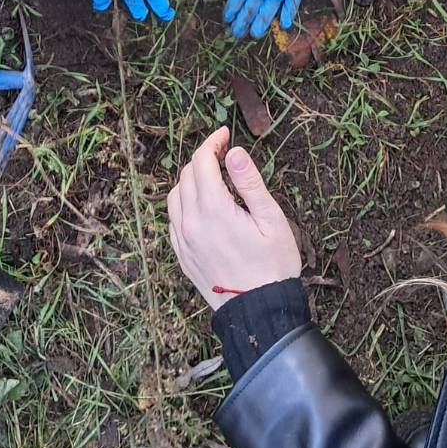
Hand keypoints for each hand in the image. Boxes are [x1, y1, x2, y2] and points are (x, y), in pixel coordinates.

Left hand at [168, 127, 301, 308]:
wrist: (259, 313)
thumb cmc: (273, 265)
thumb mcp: (271, 219)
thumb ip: (250, 182)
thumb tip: (233, 151)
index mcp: (213, 210)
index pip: (201, 162)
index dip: (212, 142)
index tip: (225, 134)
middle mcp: (191, 223)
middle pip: (186, 175)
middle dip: (203, 158)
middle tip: (223, 152)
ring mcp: (182, 241)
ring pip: (175, 196)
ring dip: (190, 179)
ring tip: (212, 176)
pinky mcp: (182, 255)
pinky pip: (173, 219)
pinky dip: (183, 203)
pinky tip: (201, 204)